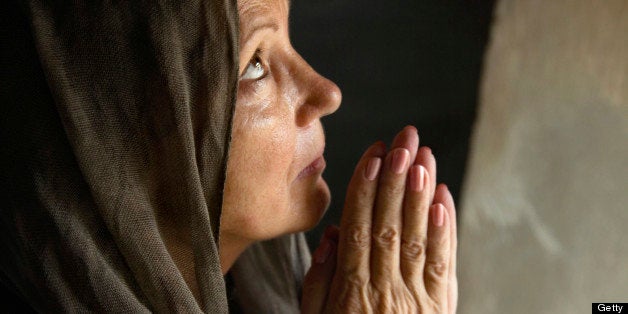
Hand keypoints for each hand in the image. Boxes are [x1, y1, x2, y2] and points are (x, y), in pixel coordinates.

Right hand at [302, 126, 457, 312]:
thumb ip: (321, 279)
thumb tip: (334, 233)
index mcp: (351, 290)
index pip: (359, 227)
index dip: (366, 188)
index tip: (373, 155)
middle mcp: (385, 288)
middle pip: (390, 223)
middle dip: (398, 178)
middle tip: (405, 141)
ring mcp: (415, 298)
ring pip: (418, 237)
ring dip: (421, 194)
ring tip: (424, 157)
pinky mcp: (440, 307)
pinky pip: (444, 265)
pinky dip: (446, 230)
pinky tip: (444, 200)